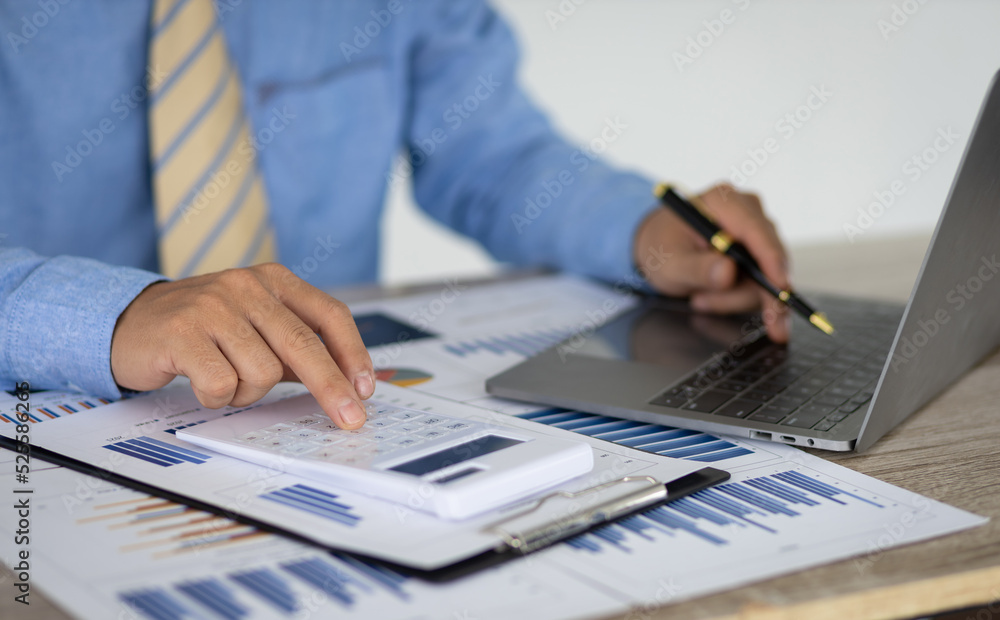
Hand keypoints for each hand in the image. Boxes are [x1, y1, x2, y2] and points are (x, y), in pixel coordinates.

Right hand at [110, 264, 373, 428]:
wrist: (129, 322)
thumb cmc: (204, 331)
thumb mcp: (256, 328)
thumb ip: (297, 348)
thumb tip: (348, 382)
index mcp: (274, 279)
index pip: (329, 314)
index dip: (353, 353)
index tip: (366, 388)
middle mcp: (247, 286)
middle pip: (304, 344)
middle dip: (332, 388)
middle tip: (350, 420)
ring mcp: (214, 306)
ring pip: (262, 372)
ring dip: (248, 393)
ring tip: (225, 379)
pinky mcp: (182, 332)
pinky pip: (222, 385)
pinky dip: (218, 397)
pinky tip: (201, 382)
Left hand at [632, 184, 790, 342]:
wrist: (660, 246)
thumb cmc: (662, 246)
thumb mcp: (669, 263)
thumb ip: (697, 269)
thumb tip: (729, 273)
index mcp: (722, 201)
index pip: (757, 231)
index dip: (772, 261)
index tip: (779, 289)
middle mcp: (747, 210)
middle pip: (768, 259)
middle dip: (739, 293)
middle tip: (702, 303)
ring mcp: (758, 231)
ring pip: (767, 278)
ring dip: (732, 298)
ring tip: (699, 296)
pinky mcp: (761, 251)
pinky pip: (762, 284)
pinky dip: (736, 297)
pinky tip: (710, 295)